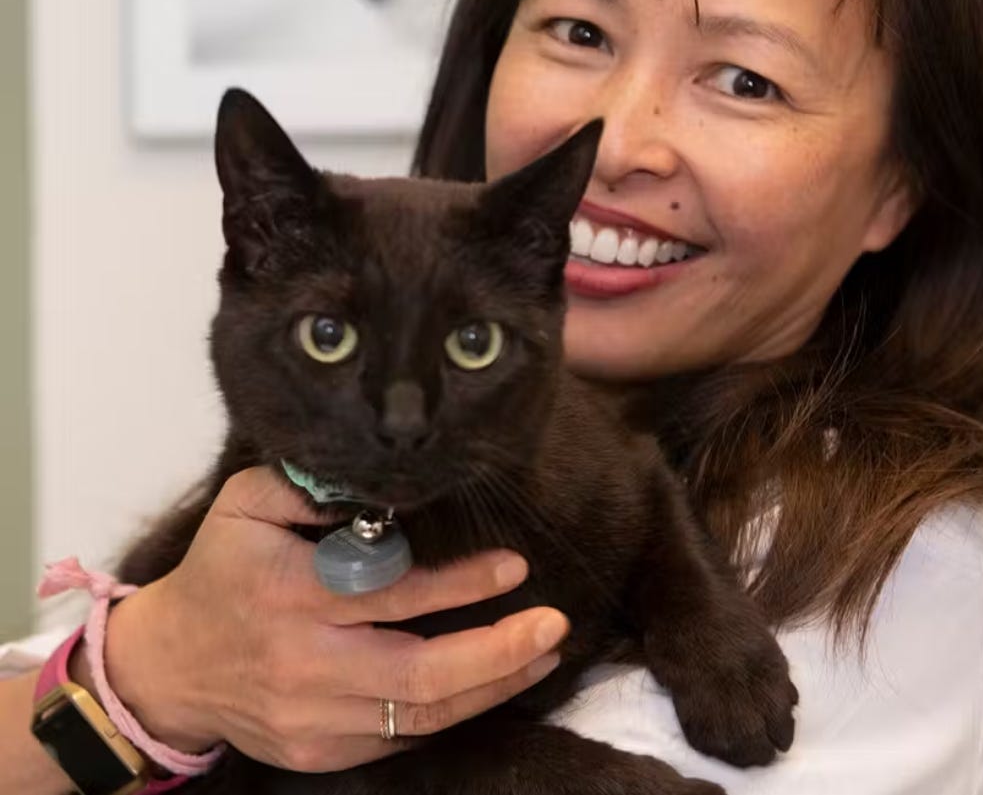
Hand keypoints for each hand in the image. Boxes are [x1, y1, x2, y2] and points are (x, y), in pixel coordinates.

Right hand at [100, 467, 568, 771]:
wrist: (171, 666)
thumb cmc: (221, 570)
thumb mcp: (246, 504)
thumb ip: (307, 487)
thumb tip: (380, 486)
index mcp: (290, 594)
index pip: (392, 594)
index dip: (460, 584)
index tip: (513, 567)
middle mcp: (305, 664)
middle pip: (420, 673)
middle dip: (498, 651)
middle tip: (553, 624)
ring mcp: (313, 719)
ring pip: (421, 714)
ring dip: (493, 686)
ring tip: (542, 653)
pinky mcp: (319, 752)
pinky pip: (400, 738)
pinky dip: (453, 712)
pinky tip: (491, 683)